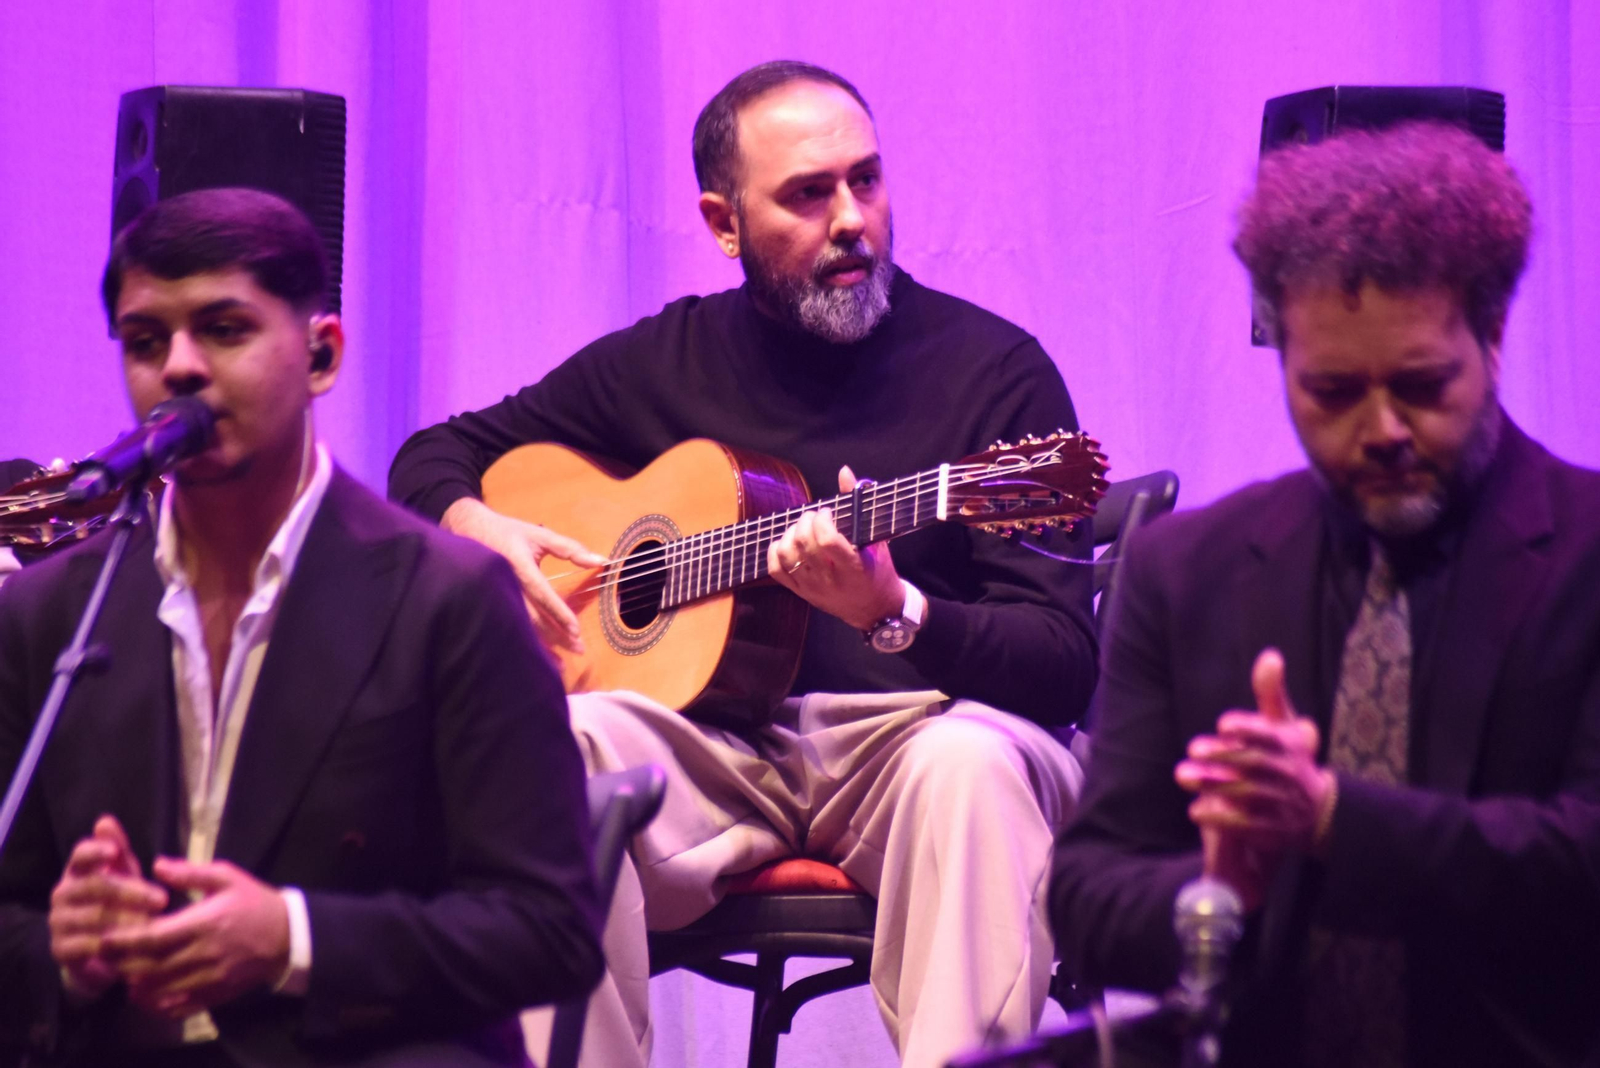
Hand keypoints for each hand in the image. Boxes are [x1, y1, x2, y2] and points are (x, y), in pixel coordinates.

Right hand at [48, 815, 167, 1002]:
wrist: (101, 949)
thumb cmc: (118, 901)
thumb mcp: (123, 874)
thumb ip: (118, 849)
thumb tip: (104, 821)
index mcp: (78, 871)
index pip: (81, 854)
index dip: (95, 851)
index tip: (114, 851)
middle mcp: (63, 893)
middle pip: (94, 886)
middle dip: (131, 892)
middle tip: (162, 899)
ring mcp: (59, 921)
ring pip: (93, 917)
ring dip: (126, 920)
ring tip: (153, 924)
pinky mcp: (60, 949)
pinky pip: (85, 945)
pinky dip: (111, 946)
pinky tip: (133, 946)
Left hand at [102, 858, 289, 1019]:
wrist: (288, 935)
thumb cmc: (255, 902)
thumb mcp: (228, 877)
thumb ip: (191, 872)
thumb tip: (156, 865)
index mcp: (205, 923)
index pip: (154, 937)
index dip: (124, 941)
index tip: (104, 937)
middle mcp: (204, 954)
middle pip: (150, 967)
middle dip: (122, 964)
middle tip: (104, 958)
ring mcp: (209, 978)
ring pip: (160, 990)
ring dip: (135, 985)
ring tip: (122, 975)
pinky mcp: (215, 994)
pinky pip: (179, 1007)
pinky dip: (157, 1005)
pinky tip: (146, 996)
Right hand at [442, 497, 604, 652]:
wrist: (467, 529)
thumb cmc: (507, 532)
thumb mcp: (540, 535)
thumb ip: (570, 549)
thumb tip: (601, 561)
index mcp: (519, 565)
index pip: (541, 594)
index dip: (559, 613)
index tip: (576, 630)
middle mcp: (506, 584)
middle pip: (533, 617)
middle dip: (556, 635)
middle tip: (578, 649)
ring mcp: (496, 596)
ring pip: (520, 626)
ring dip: (541, 645)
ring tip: (560, 663)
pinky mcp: (491, 604)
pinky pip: (510, 625)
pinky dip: (526, 641)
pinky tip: (538, 655)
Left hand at [768, 466, 905, 630]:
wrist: (875, 610)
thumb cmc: (878, 571)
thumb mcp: (876, 540)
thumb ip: (859, 504)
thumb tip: (844, 472)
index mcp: (853, 567)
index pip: (827, 540)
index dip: (822, 520)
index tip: (827, 512)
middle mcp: (830, 579)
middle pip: (804, 544)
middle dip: (806, 521)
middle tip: (814, 517)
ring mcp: (812, 587)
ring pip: (788, 555)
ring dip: (790, 534)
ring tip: (802, 529)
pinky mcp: (801, 593)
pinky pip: (776, 570)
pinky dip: (776, 551)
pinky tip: (787, 543)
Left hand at [1175, 649, 1334, 908]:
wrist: (1318, 812)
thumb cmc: (1289, 758)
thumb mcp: (1284, 725)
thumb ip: (1271, 693)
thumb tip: (1270, 655)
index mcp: (1289, 746)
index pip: (1270, 735)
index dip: (1248, 728)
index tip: (1223, 723)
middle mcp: (1287, 774)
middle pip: (1254, 764)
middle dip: (1222, 756)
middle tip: (1191, 749)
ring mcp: (1281, 804)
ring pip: (1248, 794)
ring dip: (1214, 785)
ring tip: (1183, 776)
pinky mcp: (1273, 831)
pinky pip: (1247, 827)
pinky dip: (1221, 819)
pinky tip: (1196, 810)